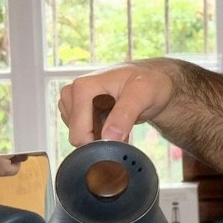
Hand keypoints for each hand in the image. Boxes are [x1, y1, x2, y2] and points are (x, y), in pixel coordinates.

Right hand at [57, 62, 175, 145]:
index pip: (80, 133)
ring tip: (117, 120)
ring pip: (79, 136)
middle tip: (122, 125)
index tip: (122, 133)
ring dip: (100, 135)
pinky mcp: (75, 109)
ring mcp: (72, 101)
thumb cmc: (148, 83)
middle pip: (78, 136)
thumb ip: (124, 115)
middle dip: (101, 138)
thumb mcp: (142, 95)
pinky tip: (110, 120)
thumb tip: (108, 137)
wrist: (151, 80)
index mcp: (83, 87)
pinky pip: (82, 132)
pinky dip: (97, 132)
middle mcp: (72, 93)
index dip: (102, 141)